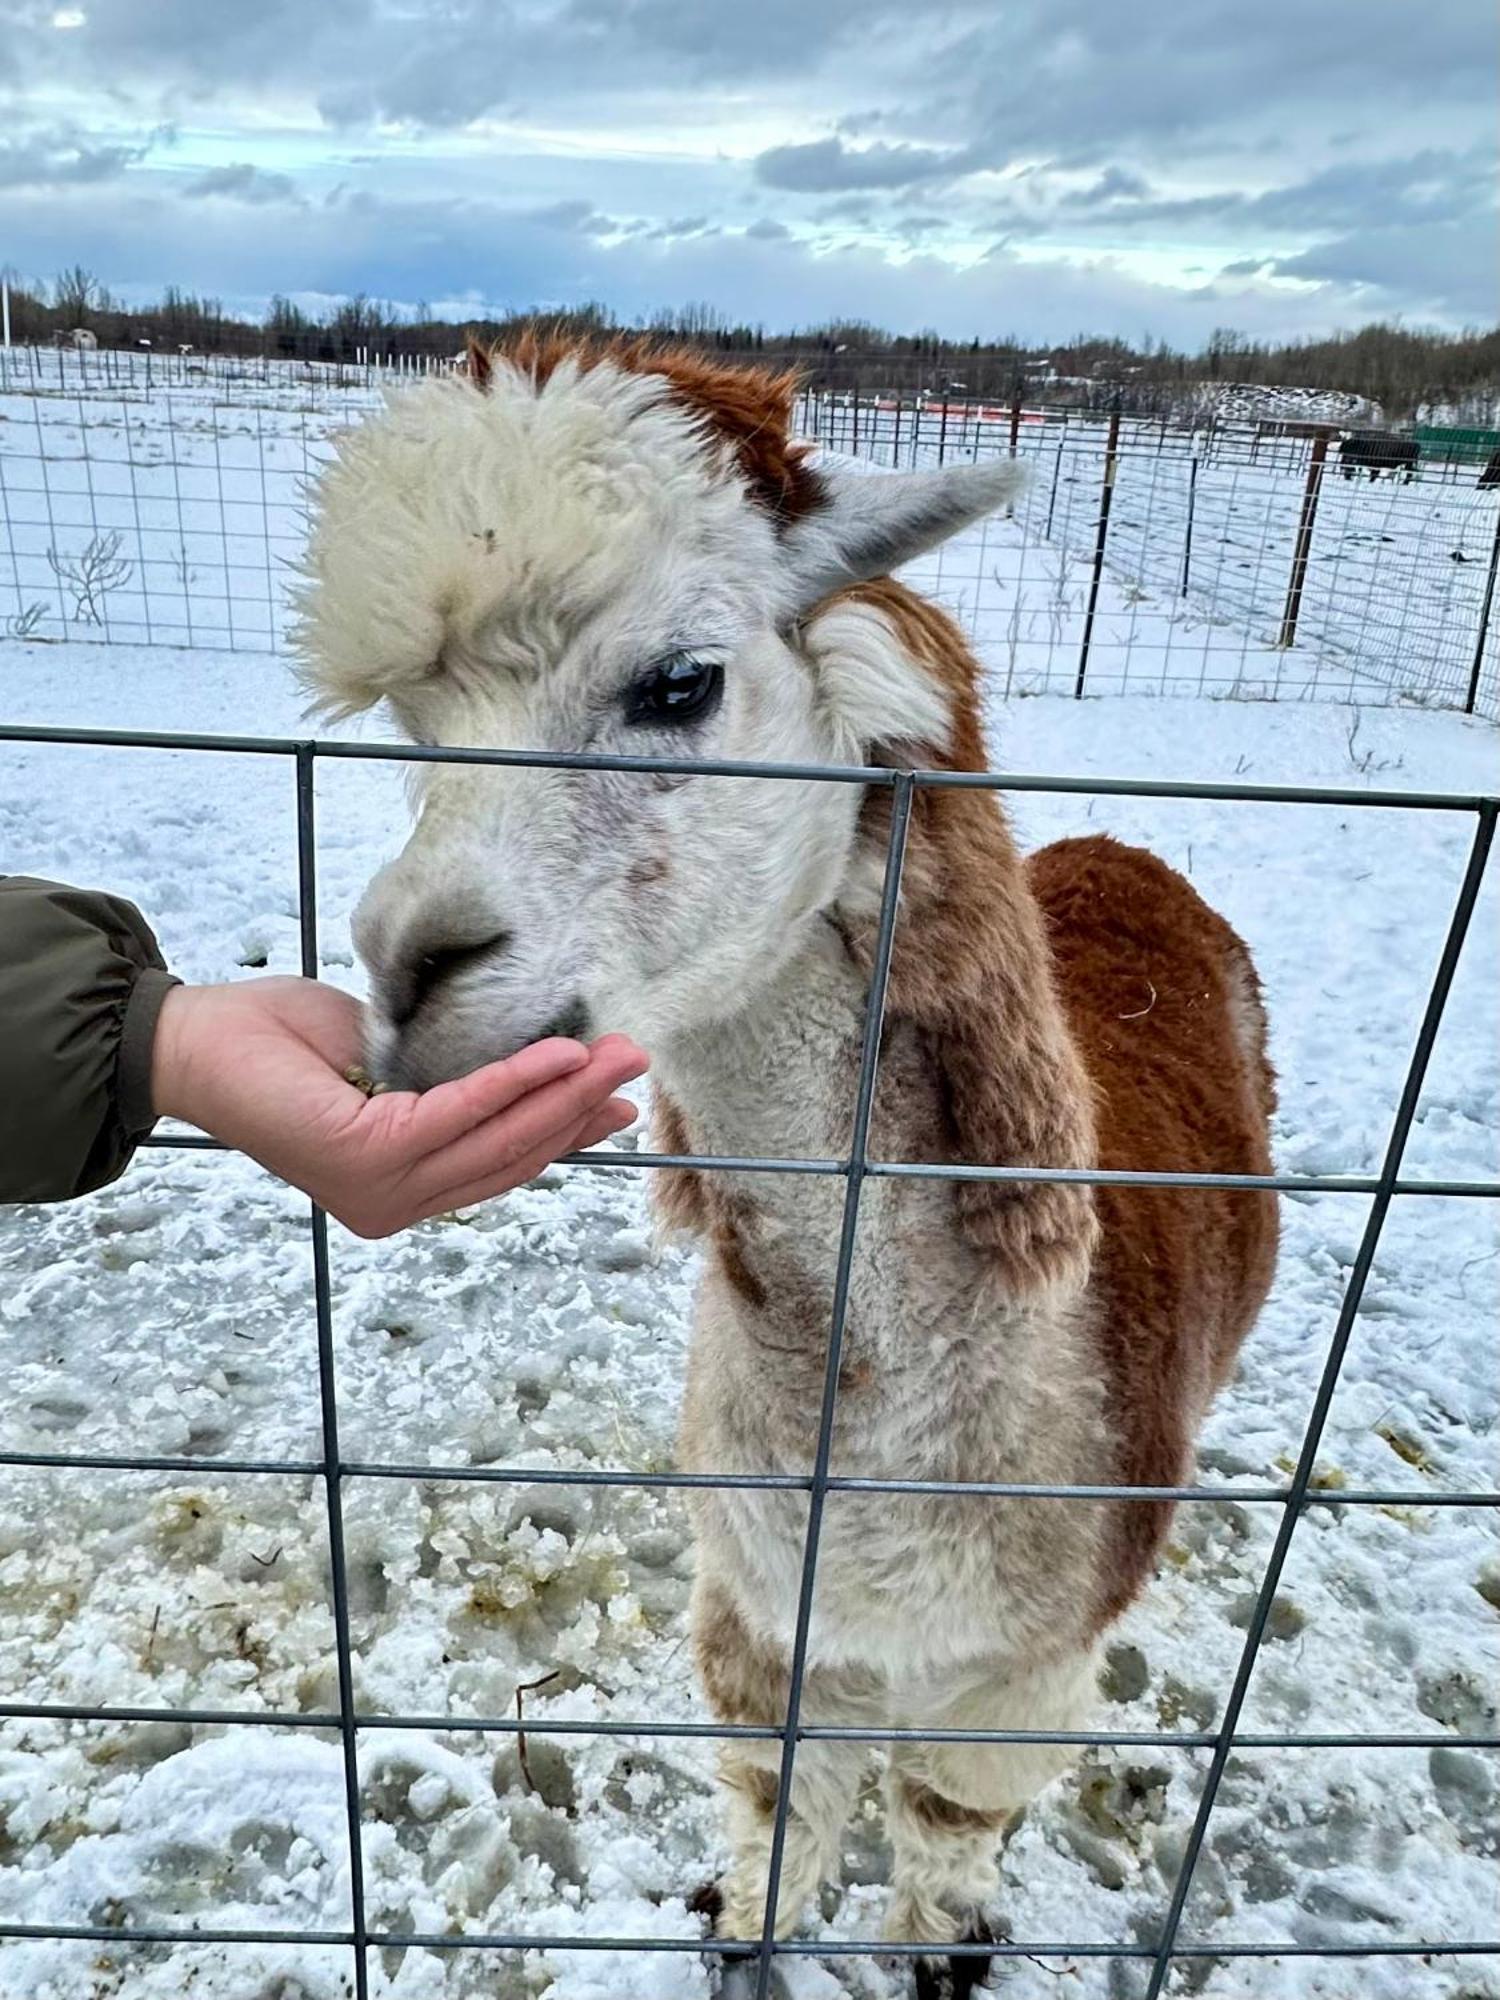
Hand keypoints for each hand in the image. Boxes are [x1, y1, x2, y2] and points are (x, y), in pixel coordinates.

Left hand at [151, 976, 647, 1236]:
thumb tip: (528, 1063)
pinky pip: (459, 1113)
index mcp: (403, 1193)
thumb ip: (451, 1081)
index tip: (618, 1101)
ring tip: (613, 1054)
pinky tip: (556, 1055)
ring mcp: (382, 1189)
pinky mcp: (368, 1156)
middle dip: (583, 1108)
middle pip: (514, 1156)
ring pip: (498, 1139)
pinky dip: (514, 1081)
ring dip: (565, 1093)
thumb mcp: (391, 1065)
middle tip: (635, 1065)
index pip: (503, 1165)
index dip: (567, 1131)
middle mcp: (396, 1206)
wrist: (199, 1041)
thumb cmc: (284, 1048)